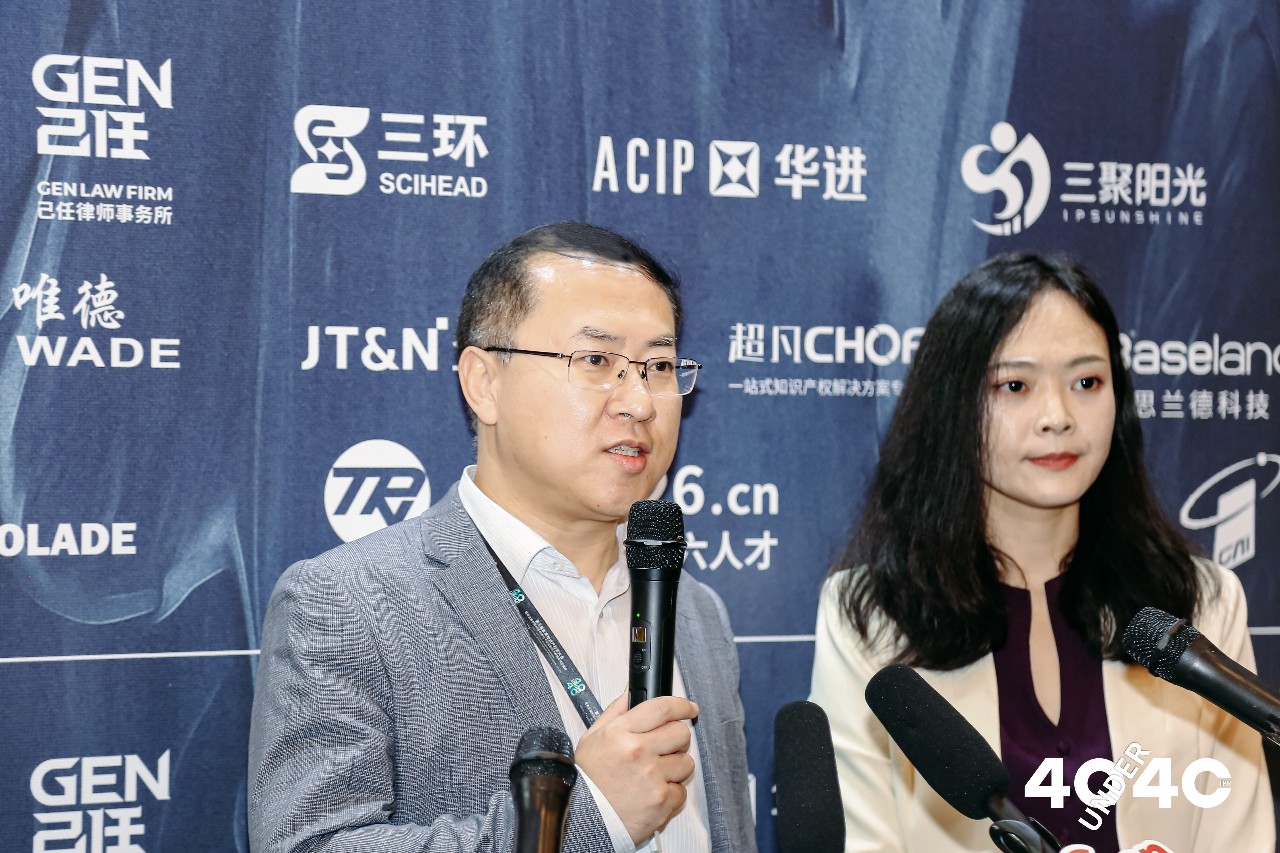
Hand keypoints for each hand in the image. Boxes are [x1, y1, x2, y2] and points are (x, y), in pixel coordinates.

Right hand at [575, 693, 698, 842]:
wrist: (583, 819)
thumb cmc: (589, 780)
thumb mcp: (593, 738)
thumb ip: (616, 711)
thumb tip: (632, 691)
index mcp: (620, 732)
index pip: (661, 708)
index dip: (681, 706)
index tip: (689, 708)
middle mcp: (637, 751)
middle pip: (680, 732)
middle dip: (677, 739)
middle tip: (665, 748)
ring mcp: (652, 776)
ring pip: (686, 762)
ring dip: (675, 768)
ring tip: (655, 775)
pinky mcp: (661, 800)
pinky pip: (681, 790)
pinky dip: (671, 793)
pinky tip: (653, 794)